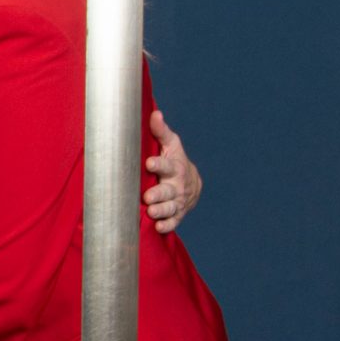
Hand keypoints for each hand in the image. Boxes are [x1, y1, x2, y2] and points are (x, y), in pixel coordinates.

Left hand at [144, 110, 202, 234]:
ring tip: (151, 211)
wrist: (191, 183)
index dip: (159, 164)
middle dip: (159, 193)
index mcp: (174, 167)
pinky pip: (173, 221)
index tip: (149, 163)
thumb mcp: (170, 145)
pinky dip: (167, 225)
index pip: (167, 165)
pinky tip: (158, 227)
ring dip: (161, 211)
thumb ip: (161, 132)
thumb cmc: (175, 160)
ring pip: (170, 207)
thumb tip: (155, 113)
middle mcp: (176, 186)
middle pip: (168, 190)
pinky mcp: (176, 214)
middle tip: (148, 196)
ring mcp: (177, 201)